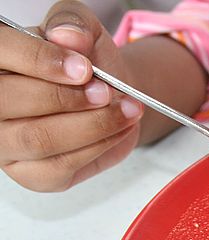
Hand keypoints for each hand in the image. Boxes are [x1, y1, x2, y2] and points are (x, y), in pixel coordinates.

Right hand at [0, 1, 142, 191]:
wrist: (110, 96)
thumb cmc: (87, 64)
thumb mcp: (83, 30)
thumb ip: (73, 24)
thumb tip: (68, 36)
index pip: (0, 52)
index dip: (40, 60)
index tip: (84, 67)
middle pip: (11, 100)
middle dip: (68, 98)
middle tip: (107, 92)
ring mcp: (5, 143)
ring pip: (38, 138)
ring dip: (91, 125)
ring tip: (125, 110)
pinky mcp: (32, 174)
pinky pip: (61, 165)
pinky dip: (98, 146)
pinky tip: (119, 129)